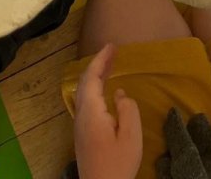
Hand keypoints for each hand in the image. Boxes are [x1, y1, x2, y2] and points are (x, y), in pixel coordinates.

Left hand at [74, 43, 142, 178]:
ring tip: (109, 66)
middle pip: (85, 83)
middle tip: (112, 52)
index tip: (112, 46)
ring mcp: (80, 125)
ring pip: (84, 93)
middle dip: (98, 65)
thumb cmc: (117, 164)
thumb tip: (120, 94)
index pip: (92, 77)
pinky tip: (104, 92)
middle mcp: (81, 115)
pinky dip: (94, 89)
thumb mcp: (131, 136)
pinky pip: (86, 102)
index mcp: (91, 111)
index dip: (101, 60)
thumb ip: (128, 110)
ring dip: (95, 76)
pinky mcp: (83, 135)